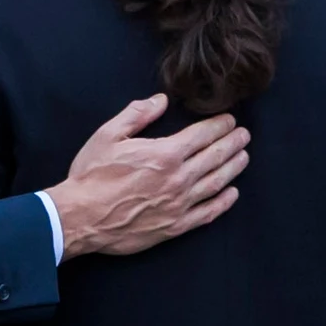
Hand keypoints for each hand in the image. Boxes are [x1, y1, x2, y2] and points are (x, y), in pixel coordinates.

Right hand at [46, 93, 249, 258]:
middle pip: (215, 157)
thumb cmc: (91, 175)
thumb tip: (160, 100)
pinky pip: (208, 212)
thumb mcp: (107, 135)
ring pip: (217, 183)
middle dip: (232, 143)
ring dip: (234, 168)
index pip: (201, 135)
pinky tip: (232, 194)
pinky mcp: (176, 225)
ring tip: (244, 157)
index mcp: (164, 154)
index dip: (219, 126)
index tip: (230, 120)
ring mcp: (180, 204)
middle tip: (244, 135)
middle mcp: (178, 178)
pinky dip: (223, 202)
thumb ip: (136, 115)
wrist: (81, 217)